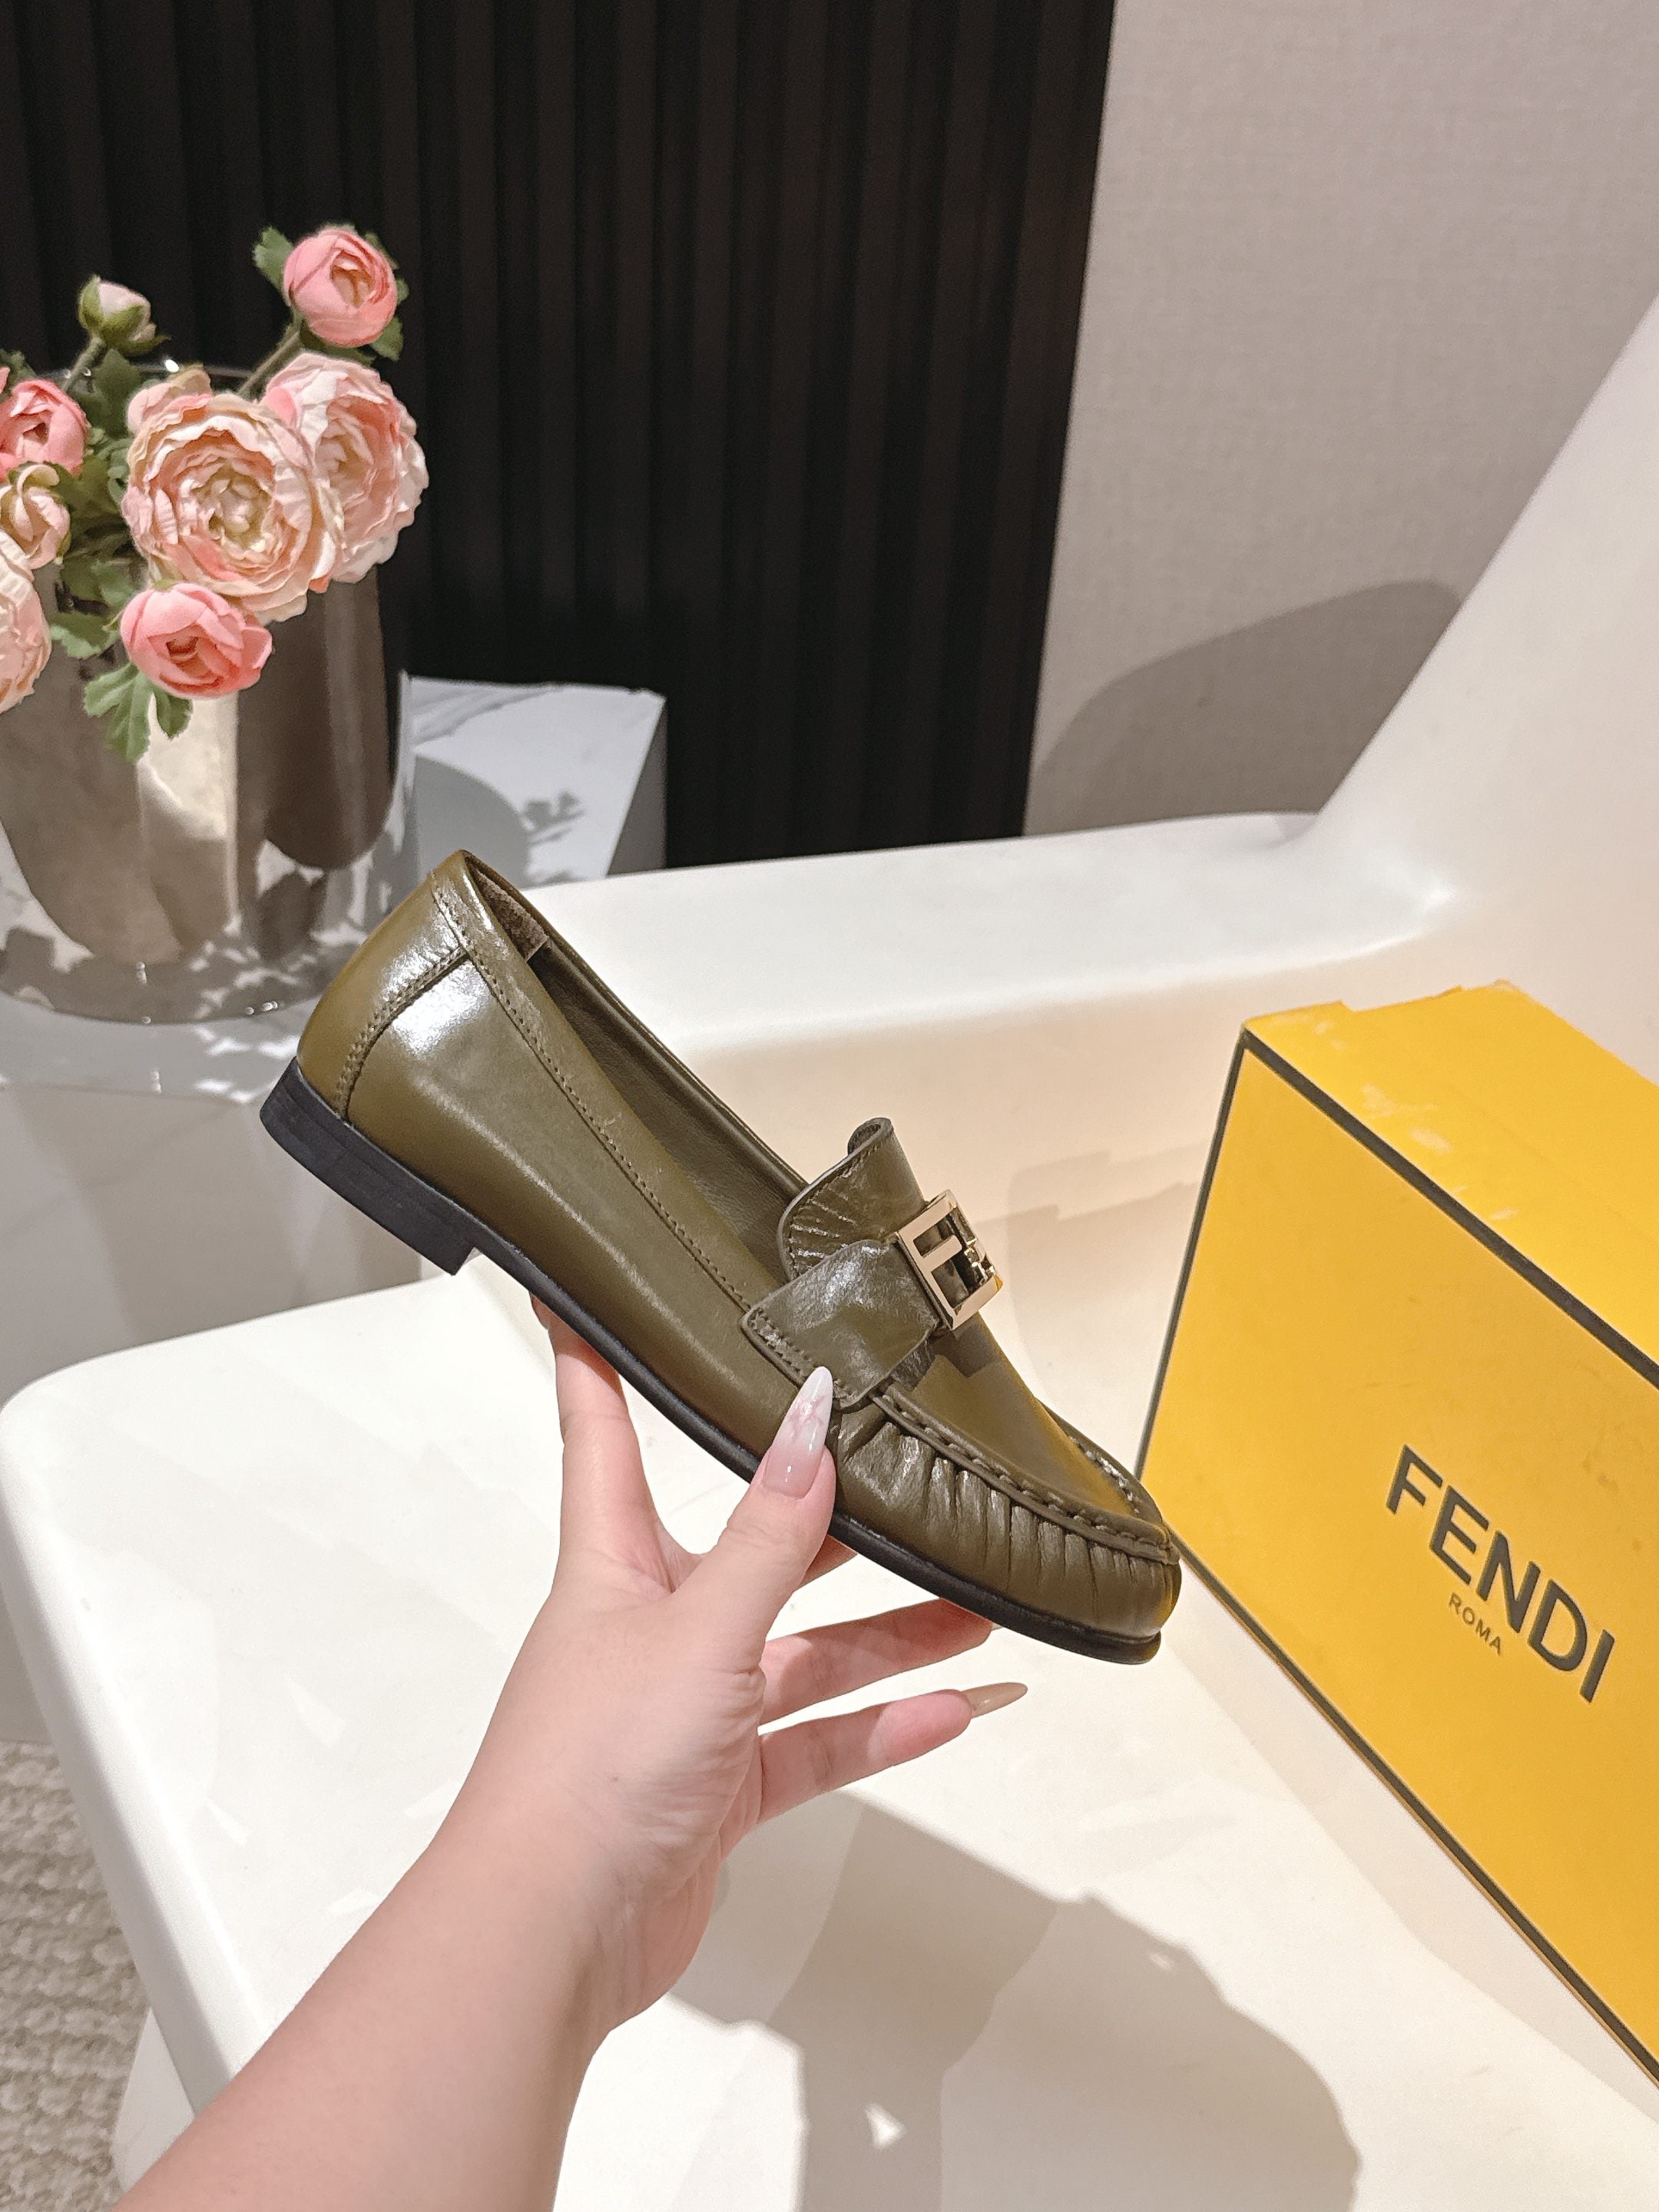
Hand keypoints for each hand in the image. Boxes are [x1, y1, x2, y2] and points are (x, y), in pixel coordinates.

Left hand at [448, 1307, 1025, 2035]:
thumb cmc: (590, 1767)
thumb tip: (810, 1418)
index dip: (597, 1360)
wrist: (550, 1936)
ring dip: (887, 1635)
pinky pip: (818, 1745)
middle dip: (829, 1520)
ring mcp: (687, 1711)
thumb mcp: (699, 1630)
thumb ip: (770, 1535)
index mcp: (614, 1567)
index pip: (601, 1435)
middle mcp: (650, 1628)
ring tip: (978, 1606)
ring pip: (803, 1654)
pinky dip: (884, 1729)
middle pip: (749, 1550)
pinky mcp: (719, 1789)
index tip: (586, 1291)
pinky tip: (957, 1709)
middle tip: (903, 1474)